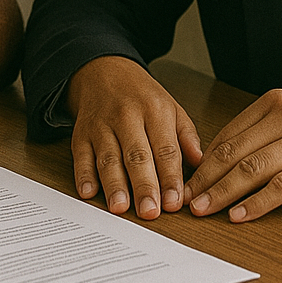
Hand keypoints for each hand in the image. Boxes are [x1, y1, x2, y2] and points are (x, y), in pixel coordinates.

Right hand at [65, 56, 202, 219]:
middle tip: (150, 211)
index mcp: (154, 110)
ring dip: (114, 184)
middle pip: (137, 155)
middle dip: (144, 185)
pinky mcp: (81, 134)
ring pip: (108, 158)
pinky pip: (81, 156)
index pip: (165, 148)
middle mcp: (127, 117)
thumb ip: (186, 136)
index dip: (170, 177)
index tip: (175, 202)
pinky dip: (83, 176)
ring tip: (120, 207)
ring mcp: (101, 125)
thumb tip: (201, 164)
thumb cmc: (141, 96)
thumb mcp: (171, 108)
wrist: (104, 71)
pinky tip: (89, 193)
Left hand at [186, 90, 281, 222]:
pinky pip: (281, 188)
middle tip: (185, 201)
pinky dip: (257, 204)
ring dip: (222, 194)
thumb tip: (223, 157)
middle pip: (233, 152)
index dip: (203, 161)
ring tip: (204, 210)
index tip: (186, 180)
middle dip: (205, 180)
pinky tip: (241, 216)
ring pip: (251, 170)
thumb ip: (265, 129)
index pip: (227, 134)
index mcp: (275, 102)